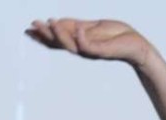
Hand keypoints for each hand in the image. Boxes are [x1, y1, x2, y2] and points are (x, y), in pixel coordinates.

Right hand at [25, 18, 152, 67]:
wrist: (136, 45)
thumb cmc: (116, 36)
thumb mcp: (91, 27)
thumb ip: (75, 26)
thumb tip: (55, 22)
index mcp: (79, 43)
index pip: (57, 41)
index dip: (43, 36)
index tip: (29, 28)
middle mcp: (82, 49)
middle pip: (59, 44)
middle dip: (45, 35)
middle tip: (33, 25)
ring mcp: (91, 51)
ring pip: (70, 45)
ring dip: (59, 34)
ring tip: (50, 22)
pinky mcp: (102, 51)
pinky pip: (88, 46)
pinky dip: (81, 37)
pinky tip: (77, 28)